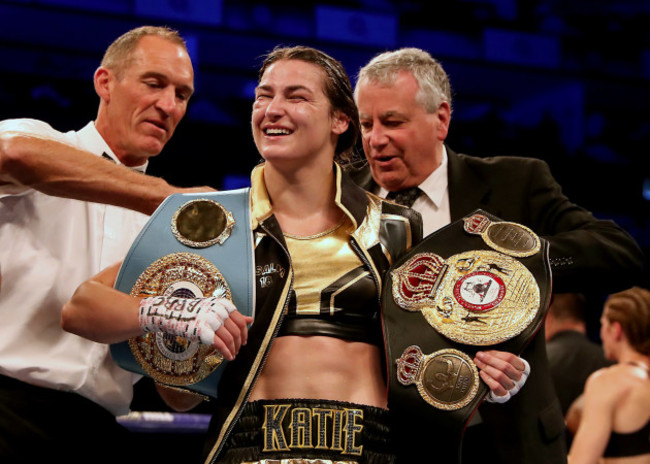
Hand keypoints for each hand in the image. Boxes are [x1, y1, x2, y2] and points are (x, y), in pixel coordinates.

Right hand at [138, 296, 252, 359]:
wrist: (172, 313)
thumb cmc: (194, 312)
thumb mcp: (215, 309)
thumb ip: (233, 315)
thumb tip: (251, 320)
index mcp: (223, 304)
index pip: (241, 321)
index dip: (245, 333)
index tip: (243, 341)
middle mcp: (219, 311)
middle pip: (237, 331)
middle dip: (239, 343)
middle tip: (238, 350)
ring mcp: (211, 321)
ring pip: (230, 339)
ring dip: (233, 349)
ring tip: (232, 355)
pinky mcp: (204, 332)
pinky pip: (221, 345)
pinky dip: (227, 352)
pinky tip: (228, 357)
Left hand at [473, 350, 529, 402]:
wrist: (499, 389)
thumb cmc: (501, 371)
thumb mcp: (501, 362)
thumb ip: (496, 356)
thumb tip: (483, 352)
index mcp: (522, 367)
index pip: (510, 358)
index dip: (495, 354)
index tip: (482, 352)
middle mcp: (520, 378)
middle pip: (505, 366)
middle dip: (489, 360)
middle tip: (478, 356)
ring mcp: (513, 388)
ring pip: (500, 376)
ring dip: (486, 368)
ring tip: (478, 363)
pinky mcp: (505, 396)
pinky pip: (496, 386)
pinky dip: (487, 378)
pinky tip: (481, 373)